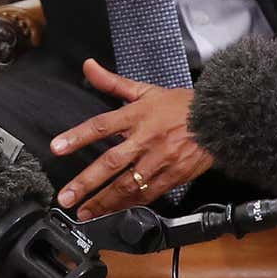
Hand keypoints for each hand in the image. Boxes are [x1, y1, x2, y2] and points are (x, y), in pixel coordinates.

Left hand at [49, 59, 212, 219]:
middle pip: (111, 162)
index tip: (57, 148)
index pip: (100, 126)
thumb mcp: (145, 90)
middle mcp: (145, 139)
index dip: (77, 136)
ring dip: (104, 201)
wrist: (219, 120)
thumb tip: (88, 66)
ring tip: (85, 212)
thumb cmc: (180, 105)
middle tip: (66, 197)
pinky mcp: (173, 176)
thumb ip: (112, 82)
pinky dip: (129, 204)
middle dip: (86, 182)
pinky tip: (113, 211)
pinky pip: (147, 194)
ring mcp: (159, 160)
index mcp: (136, 116)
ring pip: (127, 185)